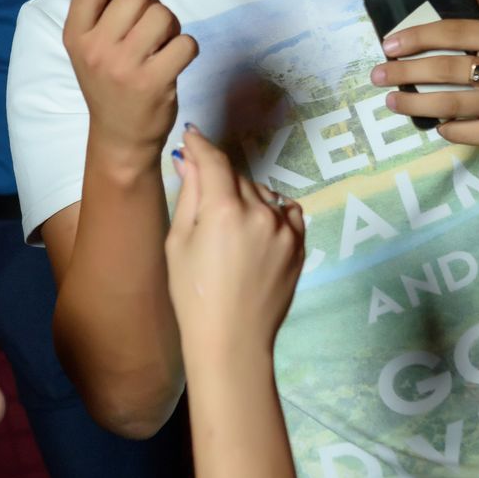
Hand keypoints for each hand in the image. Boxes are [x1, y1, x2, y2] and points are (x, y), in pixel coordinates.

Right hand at [63, 0, 197, 159]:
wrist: (120, 136)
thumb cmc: (108, 84)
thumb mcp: (88, 47)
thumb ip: (97, 8)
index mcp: (76, 35)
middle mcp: (97, 49)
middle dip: (149, 4)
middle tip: (147, 28)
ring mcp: (125, 67)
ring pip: (163, 15)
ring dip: (170, 26)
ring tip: (161, 45)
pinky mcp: (155, 82)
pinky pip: (185, 42)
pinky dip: (186, 48)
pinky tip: (172, 61)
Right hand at [165, 128, 304, 363]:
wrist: (231, 341)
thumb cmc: (193, 295)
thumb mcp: (179, 242)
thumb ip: (188, 194)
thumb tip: (187, 158)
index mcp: (224, 210)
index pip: (213, 160)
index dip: (200, 144)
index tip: (191, 136)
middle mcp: (260, 212)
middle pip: (237, 176)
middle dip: (218, 177)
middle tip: (203, 194)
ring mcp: (284, 228)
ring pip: (261, 192)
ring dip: (244, 195)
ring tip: (229, 223)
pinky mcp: (299, 244)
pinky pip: (286, 211)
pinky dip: (272, 209)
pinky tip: (257, 225)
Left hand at [370, 0, 478, 146]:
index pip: (453, 32)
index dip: (416, 37)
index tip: (389, 44)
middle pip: (445, 69)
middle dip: (404, 71)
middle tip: (377, 74)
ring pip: (449, 104)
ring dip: (413, 103)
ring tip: (391, 100)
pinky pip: (465, 132)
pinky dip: (444, 128)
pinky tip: (431, 122)